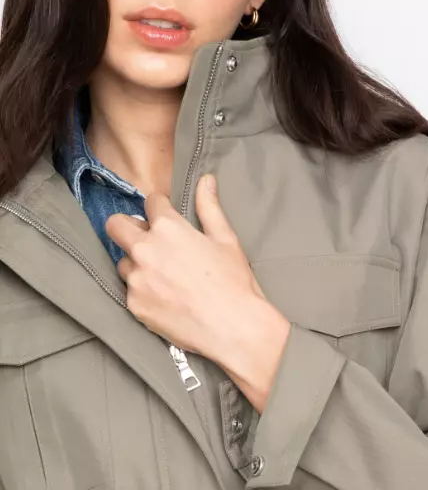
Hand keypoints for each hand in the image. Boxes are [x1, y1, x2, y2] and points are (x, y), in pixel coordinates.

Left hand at [106, 175, 290, 409]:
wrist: (232, 327)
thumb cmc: (233, 281)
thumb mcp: (225, 239)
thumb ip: (209, 207)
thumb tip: (206, 179)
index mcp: (168, 228)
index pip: (150, 202)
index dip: (160, 206)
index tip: (165, 215)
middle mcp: (145, 249)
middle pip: (115, 225)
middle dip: (127, 226)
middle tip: (146, 237)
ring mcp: (136, 279)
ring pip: (123, 261)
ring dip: (136, 262)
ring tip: (161, 274)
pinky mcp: (134, 305)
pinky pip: (130, 290)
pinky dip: (142, 290)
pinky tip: (164, 296)